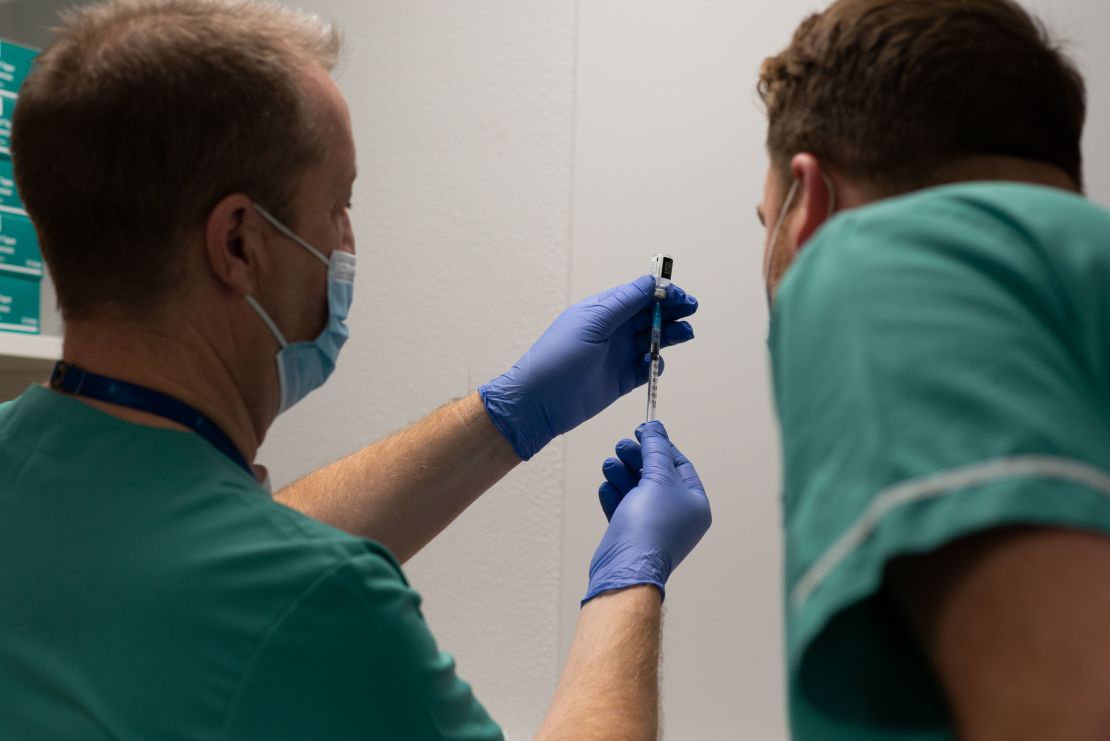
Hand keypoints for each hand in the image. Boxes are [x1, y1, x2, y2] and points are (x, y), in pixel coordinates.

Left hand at [479, 276, 696, 459]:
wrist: (540, 402)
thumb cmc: (558, 357)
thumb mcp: (592, 323)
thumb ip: (624, 303)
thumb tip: (650, 282)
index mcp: (602, 310)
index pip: (639, 294)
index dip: (661, 292)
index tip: (680, 295)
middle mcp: (612, 330)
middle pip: (650, 315)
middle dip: (672, 310)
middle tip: (690, 310)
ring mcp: (617, 355)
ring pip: (652, 340)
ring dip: (670, 335)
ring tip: (685, 334)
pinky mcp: (621, 380)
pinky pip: (647, 369)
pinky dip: (655, 365)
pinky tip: (654, 363)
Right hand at [584, 421, 710, 602]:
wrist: (627, 567)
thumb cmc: (651, 527)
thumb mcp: (658, 477)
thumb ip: (656, 448)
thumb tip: (655, 427)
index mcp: (695, 503)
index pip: (679, 464)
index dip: (660, 445)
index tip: (642, 430)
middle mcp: (678, 515)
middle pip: (656, 475)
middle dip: (637, 459)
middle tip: (621, 446)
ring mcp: (654, 525)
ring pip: (637, 490)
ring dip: (622, 474)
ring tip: (609, 464)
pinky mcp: (631, 533)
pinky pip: (624, 506)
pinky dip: (615, 494)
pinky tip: (607, 486)